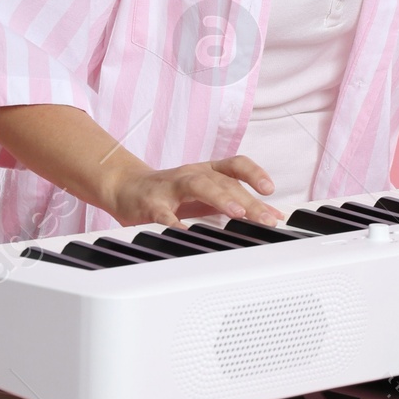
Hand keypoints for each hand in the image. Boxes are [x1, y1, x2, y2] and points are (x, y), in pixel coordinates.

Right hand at [101, 154, 281, 228]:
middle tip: (266, 218)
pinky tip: (186, 232)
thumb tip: (273, 215)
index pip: (235, 165)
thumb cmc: (172, 193)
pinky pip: (163, 212)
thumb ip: (238, 202)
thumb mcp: (207, 195)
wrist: (126, 188)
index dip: (254, 173)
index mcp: (207, 171)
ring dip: (220, 198)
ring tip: (238, 213)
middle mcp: (191, 175)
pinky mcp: (151, 204)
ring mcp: (171, 187)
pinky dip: (175, 223)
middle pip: (223, 181)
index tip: (270, 190)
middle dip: (247, 199)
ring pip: (197, 185)